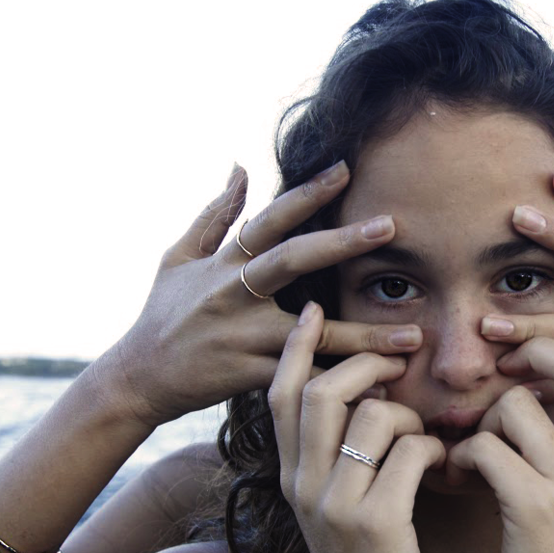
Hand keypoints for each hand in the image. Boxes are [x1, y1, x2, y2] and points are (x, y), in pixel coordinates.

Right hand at [109, 162, 423, 426]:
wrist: (138, 378)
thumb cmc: (163, 315)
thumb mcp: (178, 259)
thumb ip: (214, 215)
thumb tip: (240, 168)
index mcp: (223, 264)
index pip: (269, 220)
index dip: (306, 193)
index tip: (345, 169)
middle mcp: (233, 295)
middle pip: (292, 261)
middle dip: (342, 242)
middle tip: (391, 226)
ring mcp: (242, 337)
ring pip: (312, 333)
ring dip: (365, 334)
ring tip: (415, 334)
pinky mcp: (250, 377)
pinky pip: (306, 378)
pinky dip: (343, 382)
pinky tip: (383, 384)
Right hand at [269, 302, 443, 552]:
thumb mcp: (335, 507)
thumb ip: (336, 455)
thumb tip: (364, 395)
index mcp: (291, 478)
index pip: (280, 396)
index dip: (296, 350)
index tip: (312, 311)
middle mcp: (303, 486)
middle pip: (323, 391)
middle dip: (366, 363)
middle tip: (398, 362)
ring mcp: (336, 504)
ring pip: (375, 413)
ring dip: (412, 415)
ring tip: (426, 439)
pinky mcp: (377, 522)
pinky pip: (412, 449)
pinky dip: (434, 447)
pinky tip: (443, 467)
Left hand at [447, 285, 553, 552]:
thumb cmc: (538, 548)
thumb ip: (550, 440)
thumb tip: (518, 391)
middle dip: (543, 350)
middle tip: (510, 362)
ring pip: (516, 405)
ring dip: (480, 422)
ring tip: (469, 454)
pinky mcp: (536, 504)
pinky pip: (485, 446)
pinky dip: (461, 459)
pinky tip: (458, 482)